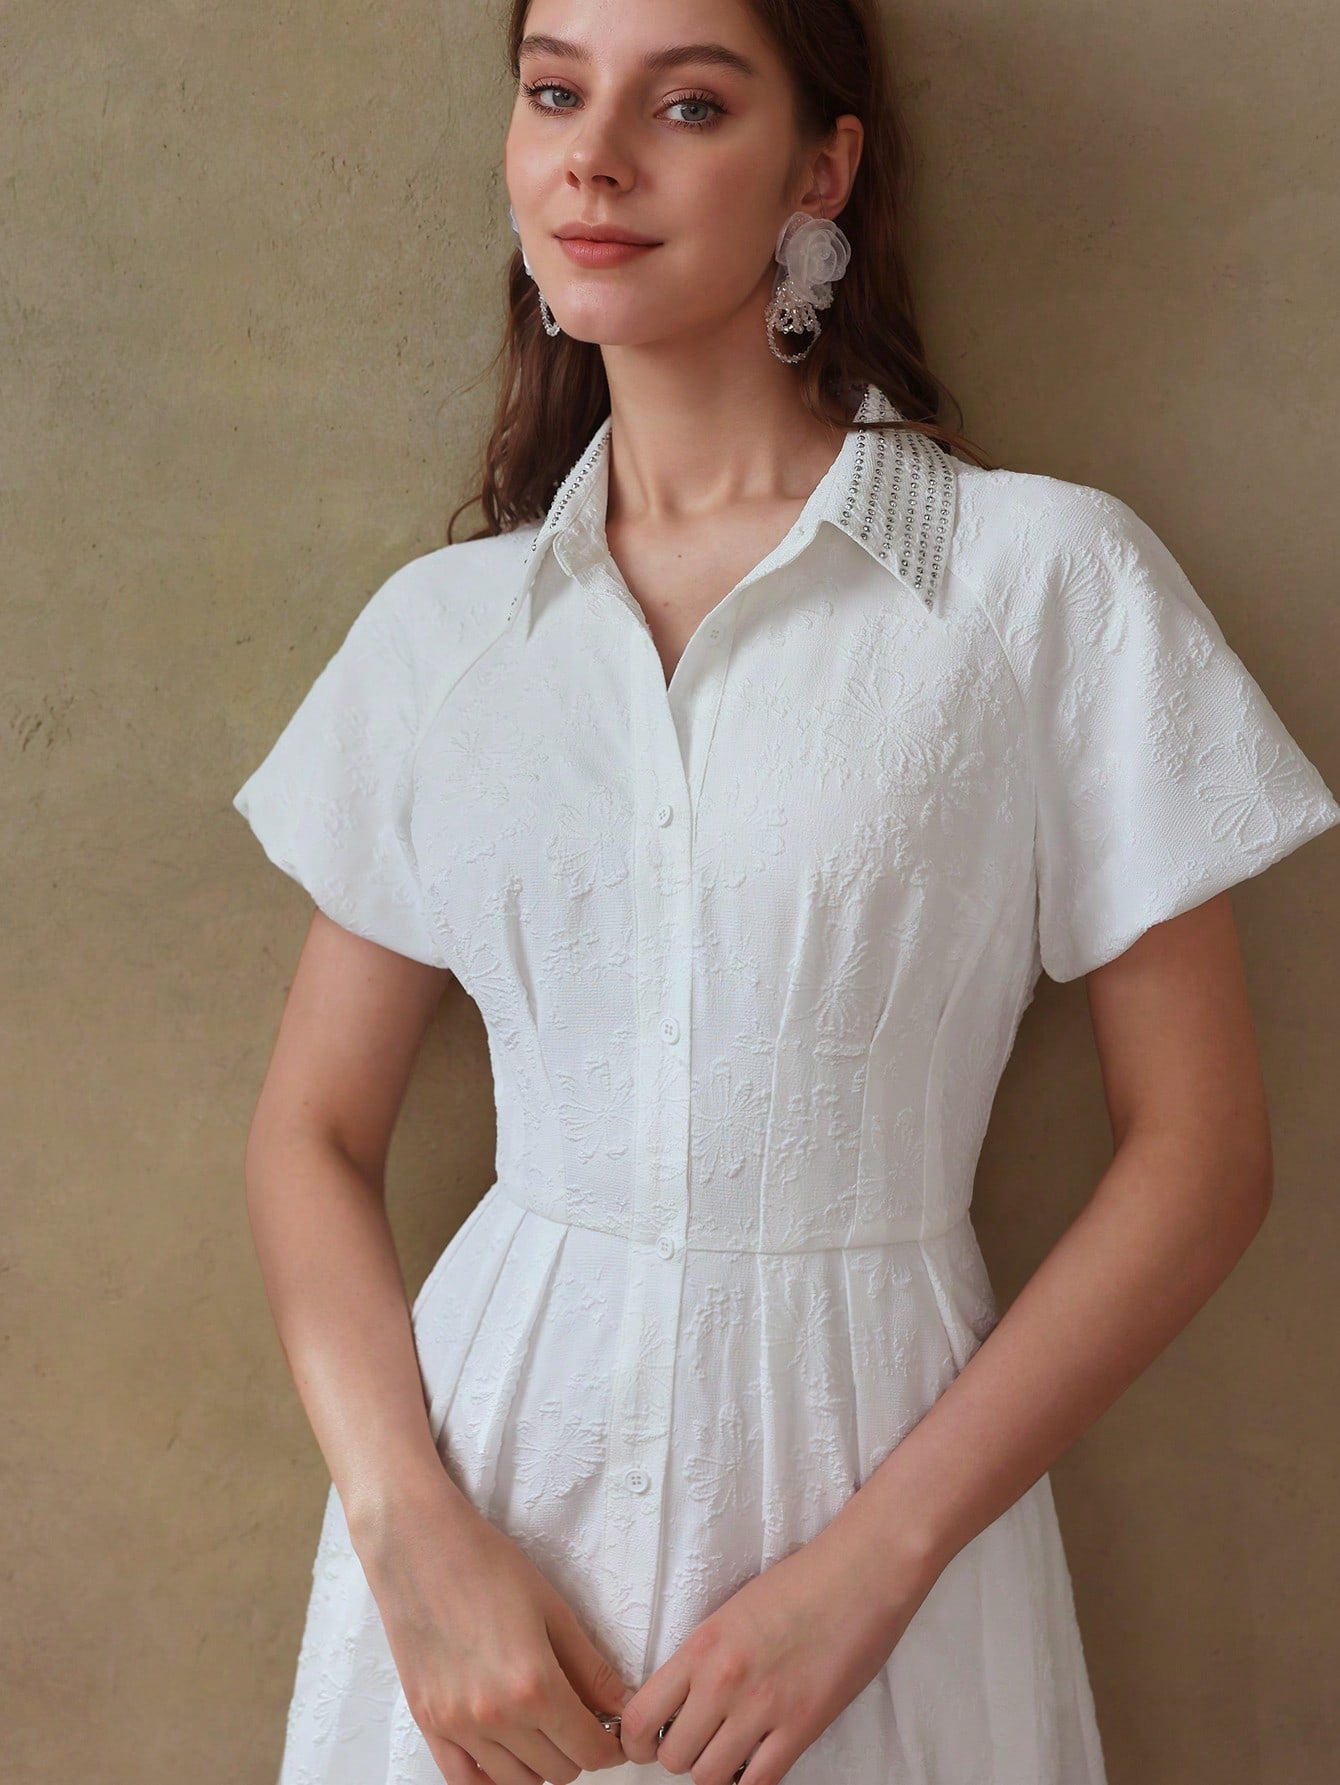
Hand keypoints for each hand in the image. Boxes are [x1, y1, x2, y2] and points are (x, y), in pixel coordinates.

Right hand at [355, 1483, 632, 1784]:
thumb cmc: (486, 1565)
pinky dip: (493, 1777)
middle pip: (558, 1771)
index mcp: (534, 1684)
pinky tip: (506, 1750)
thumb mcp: (553, 1609)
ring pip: (518, 1783)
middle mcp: (496, 1715)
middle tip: (579, 1717)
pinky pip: (466, 1782)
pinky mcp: (428, 1723)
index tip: (615, 1734)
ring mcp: (457, 1725)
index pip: (589, 1750)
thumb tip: (622, 1705)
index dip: (611, 1747)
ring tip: (543, 1726)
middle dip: (578, 1749)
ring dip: (540, 1764)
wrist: (418, 1545)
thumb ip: (591, 1668)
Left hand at [616, 1519, 938, 1784]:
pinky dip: (752, 1779)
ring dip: (716, 1771)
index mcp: (701, 1645)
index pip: (641, 1716)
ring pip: (710, 1777)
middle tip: (700, 1741)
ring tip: (732, 1750)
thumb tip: (683, 1702)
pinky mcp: (802, 1726)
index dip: (637, 1742)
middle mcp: (724, 1680)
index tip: (648, 1743)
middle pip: (673, 1757)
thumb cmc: (800, 1584)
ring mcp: (762, 1707)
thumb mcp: (732, 1612)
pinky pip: (759, 1782)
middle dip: (681, 1756)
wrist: (859, 1575)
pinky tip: (760, 1757)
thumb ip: (704, 1657)